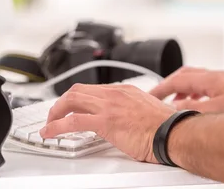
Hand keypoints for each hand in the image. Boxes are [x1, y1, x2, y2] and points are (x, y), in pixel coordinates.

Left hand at [40, 83, 174, 162]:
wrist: (175, 133)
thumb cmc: (168, 127)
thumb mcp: (148, 111)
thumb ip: (134, 112)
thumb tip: (130, 121)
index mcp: (125, 91)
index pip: (93, 89)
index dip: (78, 98)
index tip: (72, 107)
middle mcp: (114, 94)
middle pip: (78, 91)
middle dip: (62, 103)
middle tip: (55, 115)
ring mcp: (108, 106)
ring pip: (71, 101)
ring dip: (55, 112)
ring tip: (49, 124)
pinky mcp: (105, 121)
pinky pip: (73, 121)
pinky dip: (56, 126)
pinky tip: (49, 132)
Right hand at [149, 67, 223, 112]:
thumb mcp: (216, 112)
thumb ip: (191, 110)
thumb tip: (173, 110)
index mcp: (212, 79)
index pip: (178, 79)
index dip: (161, 88)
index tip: (149, 96)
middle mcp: (221, 78)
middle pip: (188, 76)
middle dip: (171, 86)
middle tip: (159, 97)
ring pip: (200, 84)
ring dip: (185, 93)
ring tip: (177, 105)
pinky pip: (211, 91)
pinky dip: (199, 98)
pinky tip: (203, 110)